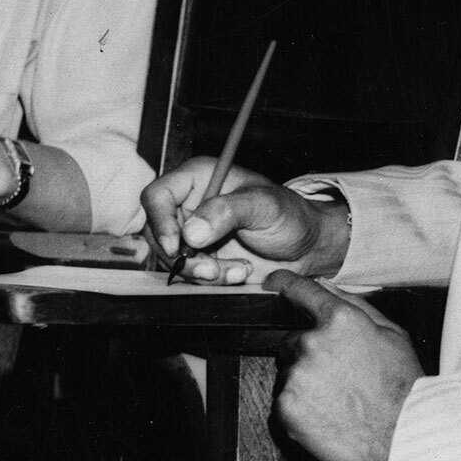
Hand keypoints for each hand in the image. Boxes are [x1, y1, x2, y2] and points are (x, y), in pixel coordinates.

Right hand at [145, 159, 348, 282]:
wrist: (304, 247)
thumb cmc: (289, 215)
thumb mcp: (264, 206)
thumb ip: (228, 211)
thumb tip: (191, 233)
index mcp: (197, 178)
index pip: (157, 195)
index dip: (160, 221)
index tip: (177, 246)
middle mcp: (189, 205)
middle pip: (157, 233)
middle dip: (182, 258)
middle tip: (212, 270)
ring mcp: (192, 234)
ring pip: (170, 259)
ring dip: (199, 273)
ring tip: (237, 271)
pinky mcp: (199, 258)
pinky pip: (187, 275)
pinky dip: (209, 282)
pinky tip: (238, 274)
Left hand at [267, 271, 421, 460]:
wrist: (401, 437)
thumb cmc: (403, 387)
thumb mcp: (393, 335)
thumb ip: (356, 305)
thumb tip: (328, 287)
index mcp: (339, 320)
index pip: (300, 290)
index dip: (283, 284)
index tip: (272, 283)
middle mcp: (312, 342)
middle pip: (292, 341)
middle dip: (308, 355)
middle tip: (337, 378)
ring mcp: (296, 375)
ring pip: (288, 373)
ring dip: (305, 383)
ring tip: (337, 401)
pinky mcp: (286, 407)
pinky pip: (284, 402)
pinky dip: (299, 410)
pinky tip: (327, 417)